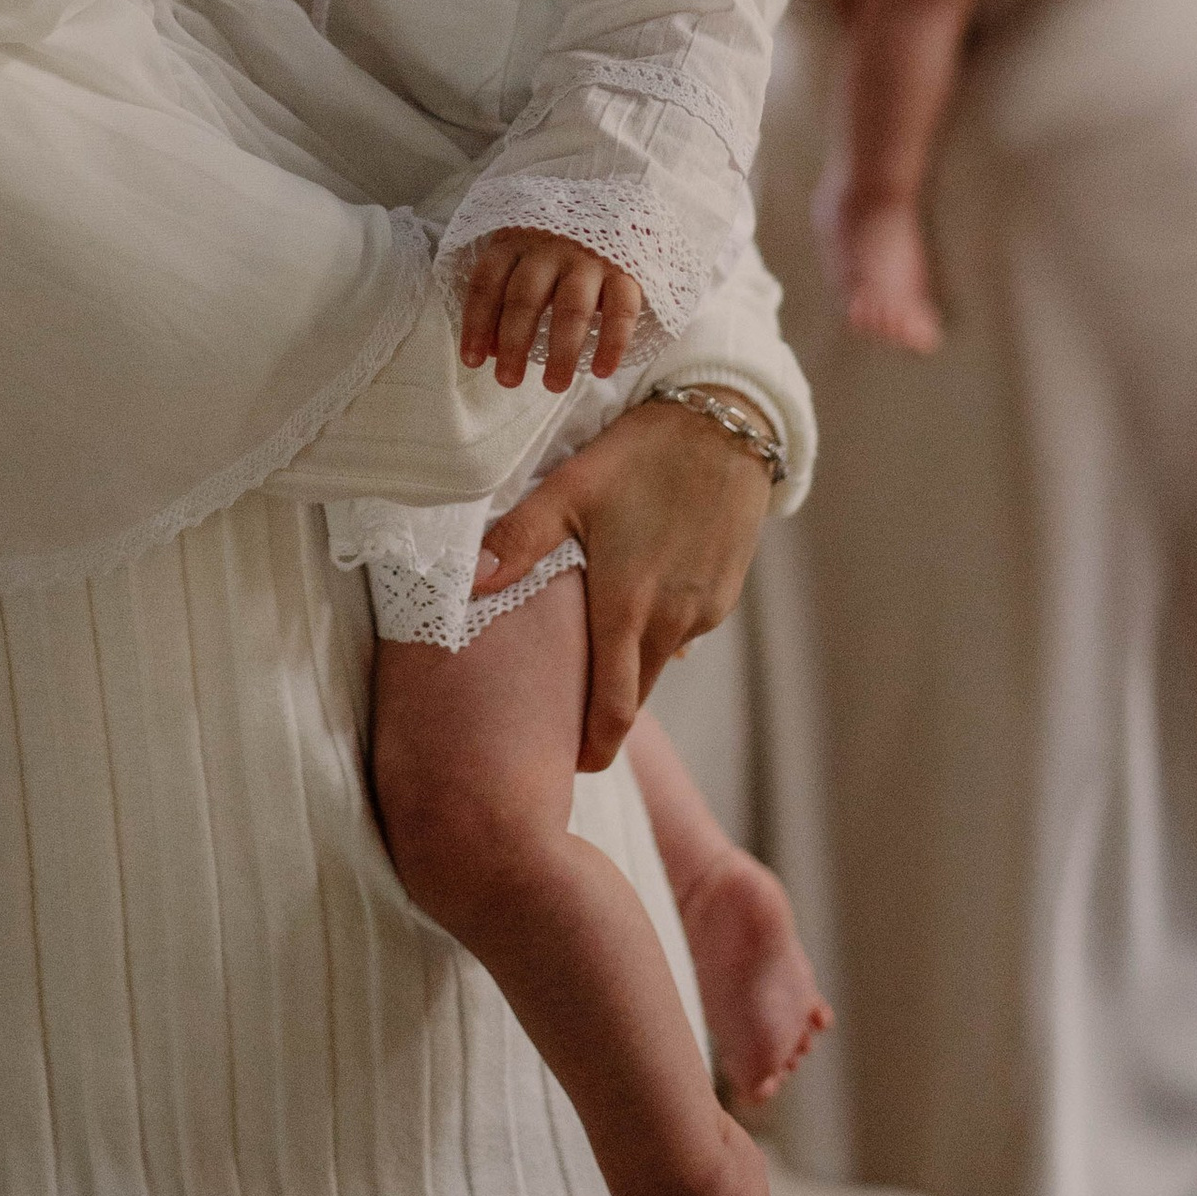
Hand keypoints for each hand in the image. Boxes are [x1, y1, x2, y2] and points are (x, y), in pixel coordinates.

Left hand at [458, 231, 643, 392]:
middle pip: (525, 297)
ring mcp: (590, 257)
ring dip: (562, 350)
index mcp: (516, 242)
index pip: (487, 282)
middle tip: (508, 381)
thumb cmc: (558, 245)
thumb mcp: (523, 258)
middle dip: (514, 343)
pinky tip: (602, 370)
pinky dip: (613, 342)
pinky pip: (622, 308)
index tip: (472, 361)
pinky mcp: (628, 268)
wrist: (618, 203)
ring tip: (554, 385)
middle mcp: (550, 247)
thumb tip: (487, 349)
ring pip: (571, 307)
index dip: (476, 322)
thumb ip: (503, 298)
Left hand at [476, 396, 774, 771]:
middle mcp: (671, 620)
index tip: (574, 769)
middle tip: (571, 730)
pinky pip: (685, 630)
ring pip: (660, 660)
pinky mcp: (725, 592)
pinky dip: (658, 632)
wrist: (728, 425)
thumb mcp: (570, 488)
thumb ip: (519, 540)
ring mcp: (704, 609)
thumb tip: (468, 583)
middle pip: (636, 692)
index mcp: (627, 606)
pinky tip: (637, 605)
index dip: (594, 747)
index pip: (613, 707)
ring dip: (631, 669)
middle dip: (606, 718)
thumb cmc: (641, 454)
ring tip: (596, 664)